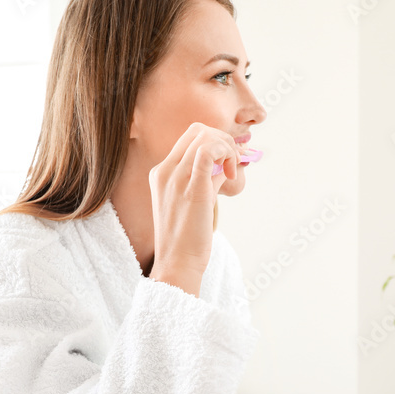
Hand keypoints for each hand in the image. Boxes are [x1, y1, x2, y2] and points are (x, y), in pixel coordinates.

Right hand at [148, 122, 247, 276]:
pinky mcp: (192, 188)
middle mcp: (165, 171)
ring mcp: (176, 178)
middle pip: (198, 131)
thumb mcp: (193, 202)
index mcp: (160, 173)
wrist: (177, 263)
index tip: (227, 163)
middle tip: (233, 165)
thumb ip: (206, 180)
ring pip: (206, 137)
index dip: (215, 142)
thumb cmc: (186, 239)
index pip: (190, 137)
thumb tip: (226, 167)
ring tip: (232, 172)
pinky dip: (225, 154)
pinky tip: (230, 174)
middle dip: (223, 140)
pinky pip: (208, 152)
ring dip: (228, 148)